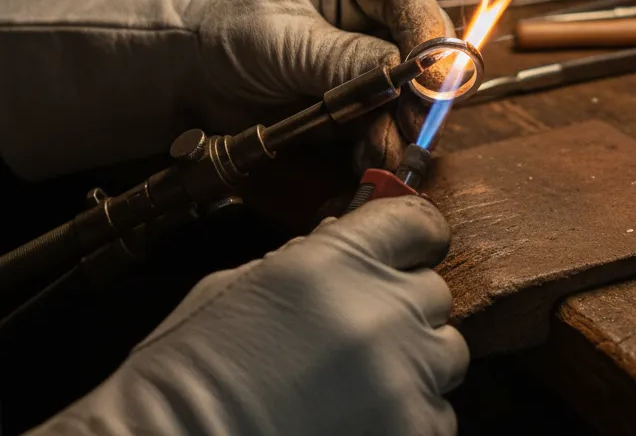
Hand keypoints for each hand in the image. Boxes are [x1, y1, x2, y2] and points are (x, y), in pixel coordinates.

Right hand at [32, 197, 468, 435]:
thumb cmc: (186, 373)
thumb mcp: (238, 287)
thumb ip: (309, 257)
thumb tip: (345, 235)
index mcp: (335, 260)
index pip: (419, 222)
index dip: (414, 238)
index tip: (405, 253)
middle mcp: (379, 312)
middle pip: (435, 292)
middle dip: (405, 309)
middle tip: (365, 335)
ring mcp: (400, 380)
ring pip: (447, 355)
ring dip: (416, 365)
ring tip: (364, 386)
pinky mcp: (409, 435)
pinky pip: (439, 416)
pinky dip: (411, 419)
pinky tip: (364, 424)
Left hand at [180, 0, 451, 168]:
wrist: (189, 72)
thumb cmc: (227, 31)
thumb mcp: (281, 40)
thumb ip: (341, 57)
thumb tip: (401, 72)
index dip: (429, 36)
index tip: (435, 79)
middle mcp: (371, 13)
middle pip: (423, 46)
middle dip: (421, 89)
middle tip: (418, 124)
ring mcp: (368, 58)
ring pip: (409, 91)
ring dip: (401, 124)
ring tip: (386, 151)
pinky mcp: (360, 98)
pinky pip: (385, 120)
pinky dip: (382, 142)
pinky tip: (370, 158)